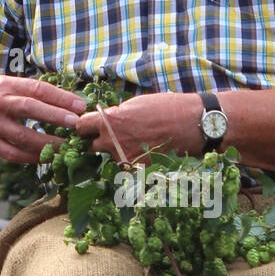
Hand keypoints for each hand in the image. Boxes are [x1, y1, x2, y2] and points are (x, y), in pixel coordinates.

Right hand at [0, 75, 87, 163]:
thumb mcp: (4, 84)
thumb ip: (29, 90)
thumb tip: (66, 99)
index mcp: (4, 85)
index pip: (36, 89)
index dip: (60, 97)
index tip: (80, 105)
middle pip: (29, 109)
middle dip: (55, 116)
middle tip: (77, 123)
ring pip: (23, 136)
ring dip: (47, 143)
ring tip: (67, 146)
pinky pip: (13, 153)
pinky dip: (31, 157)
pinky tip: (47, 157)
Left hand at [75, 91, 204, 161]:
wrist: (194, 123)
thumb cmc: (167, 107)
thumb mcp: (136, 104)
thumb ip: (116, 115)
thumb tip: (105, 121)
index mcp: (109, 121)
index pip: (80, 127)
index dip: (84, 127)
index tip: (88, 127)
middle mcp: (112, 142)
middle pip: (91, 147)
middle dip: (98, 142)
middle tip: (111, 138)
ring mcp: (125, 159)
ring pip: (111, 158)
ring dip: (118, 153)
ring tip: (137, 144)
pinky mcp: (138, 171)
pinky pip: (128, 167)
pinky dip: (134, 162)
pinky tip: (147, 153)